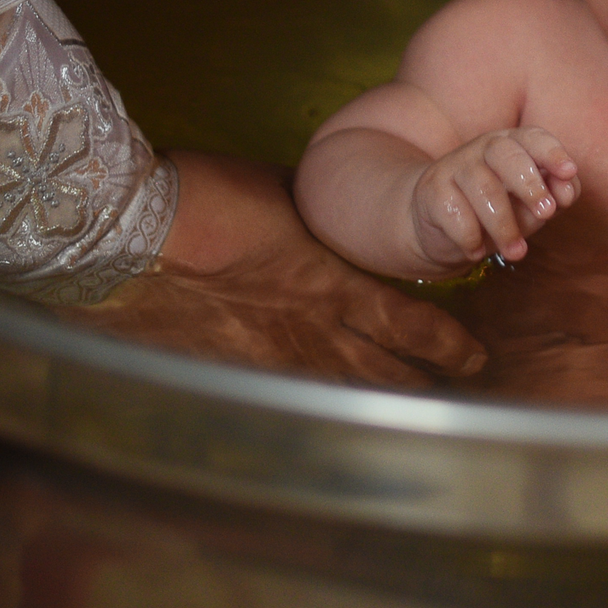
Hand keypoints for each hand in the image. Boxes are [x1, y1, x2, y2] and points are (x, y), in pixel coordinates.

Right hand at [66, 150, 485, 386]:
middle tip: (452, 397)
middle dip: (419, 384)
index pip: (405, 323)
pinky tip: (317, 414)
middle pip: (378, 369)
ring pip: (335, 388)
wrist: (135, 233)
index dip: (444, 343)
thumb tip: (332, 207)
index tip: (473, 356)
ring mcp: (265, 357)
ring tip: (403, 416)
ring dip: (371, 399)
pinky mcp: (224, 372)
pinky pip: (280, 394)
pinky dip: (306, 403)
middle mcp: (307, 329)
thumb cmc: (208, 198)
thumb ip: (314, 213)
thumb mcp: (280, 192)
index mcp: (329, 282)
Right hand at [412, 128, 579, 266]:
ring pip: (483, 188)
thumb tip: (566, 194)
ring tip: (516, 253)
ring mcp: (455, 166)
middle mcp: (483, 148)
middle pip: (506, 155)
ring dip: (504, 226)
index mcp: (513, 144)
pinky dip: (470, 236)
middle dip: (530, 184)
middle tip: (547, 214)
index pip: (533, 137)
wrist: (441, 227)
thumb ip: (554, 197)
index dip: (552, 152)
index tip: (569, 172)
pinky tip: (477, 252)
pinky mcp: (432, 190)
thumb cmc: (499, 210)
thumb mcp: (530, 205)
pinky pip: (455, 211)